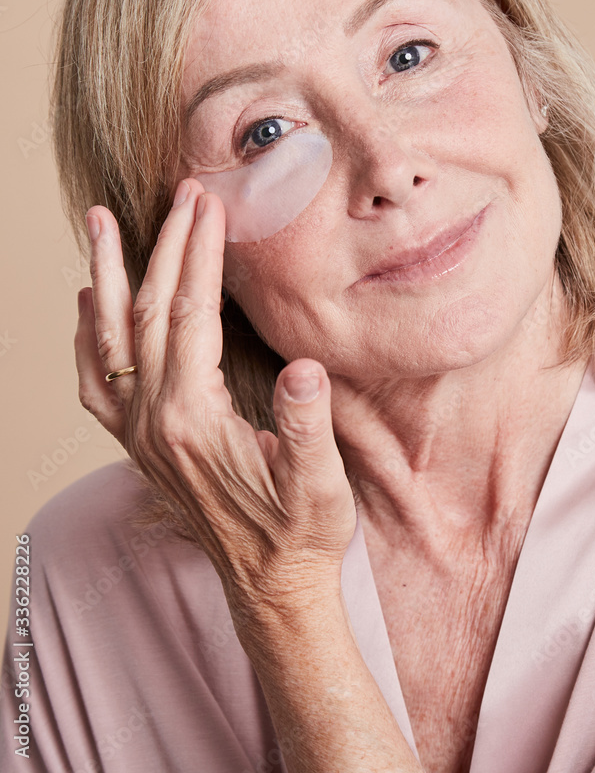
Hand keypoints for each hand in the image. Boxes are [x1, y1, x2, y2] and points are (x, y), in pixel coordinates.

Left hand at [74, 178, 356, 619]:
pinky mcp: (139, 443)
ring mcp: (139, 434)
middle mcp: (154, 422)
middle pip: (149, 313)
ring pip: (109, 340)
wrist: (270, 587)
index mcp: (194, 420)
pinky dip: (88, 336)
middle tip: (178, 193)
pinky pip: (96, 381)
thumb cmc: (300, 533)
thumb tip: (303, 369)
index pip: (190, 315)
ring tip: (100, 223)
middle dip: (164, 246)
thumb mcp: (319, 483)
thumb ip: (306, 425)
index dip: (200, 256)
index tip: (209, 206)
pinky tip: (89, 305)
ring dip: (106, 277)